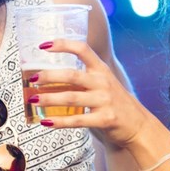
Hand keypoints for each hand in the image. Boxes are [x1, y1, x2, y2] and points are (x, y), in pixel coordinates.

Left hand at [28, 39, 150, 146]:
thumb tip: (49, 79)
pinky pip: (78, 120)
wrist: (138, 125)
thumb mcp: (103, 85)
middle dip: (49, 76)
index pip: (83, 49)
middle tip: (31, 78)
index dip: (63, 44)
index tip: (44, 45)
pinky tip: (46, 121)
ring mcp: (105, 101)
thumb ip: (83, 80)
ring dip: (49, 99)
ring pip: (71, 98)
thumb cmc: (114, 104)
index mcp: (101, 70)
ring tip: (33, 99)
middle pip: (72, 75)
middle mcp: (103, 82)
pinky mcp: (105, 119)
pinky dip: (59, 122)